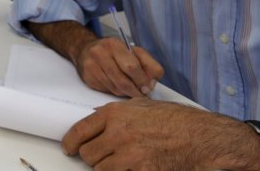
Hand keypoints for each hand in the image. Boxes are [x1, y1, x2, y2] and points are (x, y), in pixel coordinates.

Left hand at [63, 99, 259, 169]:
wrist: (201, 136)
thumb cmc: (174, 119)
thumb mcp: (140, 105)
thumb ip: (116, 113)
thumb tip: (96, 118)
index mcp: (115, 114)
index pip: (79, 131)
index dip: (70, 142)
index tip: (69, 148)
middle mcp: (119, 133)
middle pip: (88, 154)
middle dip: (92, 157)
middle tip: (99, 156)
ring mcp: (130, 154)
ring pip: (101, 169)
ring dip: (107, 167)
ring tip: (119, 161)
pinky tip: (133, 167)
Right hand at [74, 37, 163, 97]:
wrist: (85, 49)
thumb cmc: (114, 52)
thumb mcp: (134, 52)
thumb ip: (148, 65)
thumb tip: (150, 84)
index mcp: (114, 44)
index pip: (132, 67)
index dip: (142, 80)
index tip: (147, 88)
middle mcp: (100, 54)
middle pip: (123, 81)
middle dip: (135, 91)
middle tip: (141, 94)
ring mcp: (91, 66)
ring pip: (115, 89)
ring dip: (126, 93)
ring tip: (131, 90)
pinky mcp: (88, 78)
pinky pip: (107, 91)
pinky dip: (116, 92)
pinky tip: (118, 86)